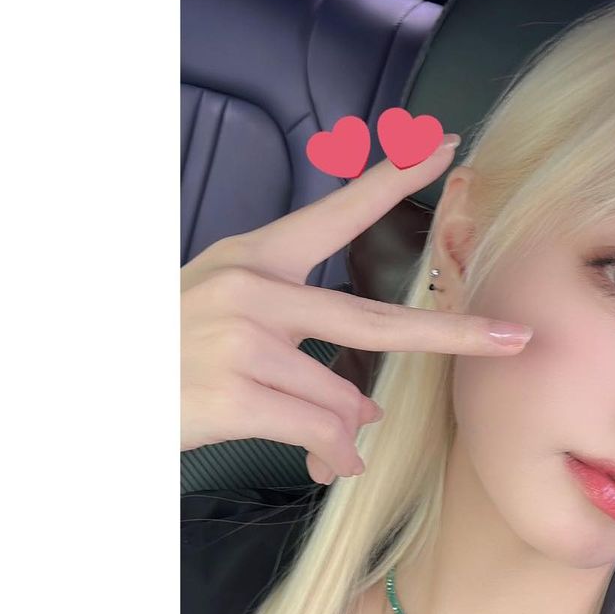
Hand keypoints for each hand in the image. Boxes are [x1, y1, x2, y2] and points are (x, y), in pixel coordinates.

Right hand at [180, 138, 532, 484]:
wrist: (102, 387)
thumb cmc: (168, 353)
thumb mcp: (228, 325)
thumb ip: (302, 355)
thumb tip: (366, 413)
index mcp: (255, 260)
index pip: (335, 213)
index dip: (393, 180)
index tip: (443, 147)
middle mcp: (254, 291)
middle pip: (376, 320)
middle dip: (452, 334)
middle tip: (511, 339)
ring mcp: (245, 341)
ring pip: (343, 399)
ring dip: (345, 432)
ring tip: (331, 446)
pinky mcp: (238, 394)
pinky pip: (320, 433)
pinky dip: (333, 458)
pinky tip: (326, 466)